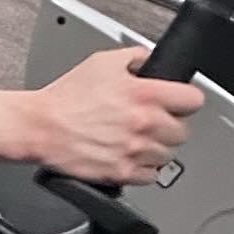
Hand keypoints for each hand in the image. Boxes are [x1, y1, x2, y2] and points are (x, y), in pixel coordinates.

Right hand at [29, 47, 203, 182]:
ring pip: (168, 155)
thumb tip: (150, 60)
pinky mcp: (122, 172)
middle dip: (170, 125)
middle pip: (183, 131)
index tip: (178, 103)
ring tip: (138, 140)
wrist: (39, 127)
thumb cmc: (65, 98)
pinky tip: (130, 156)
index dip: (185, 100)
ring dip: (157, 148)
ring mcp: (135, 150)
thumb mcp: (101, 62)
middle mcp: (145, 123)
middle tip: (152, 122)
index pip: (194, 101)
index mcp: (145, 94)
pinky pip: (151, 176)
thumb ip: (134, 57)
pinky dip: (144, 169)